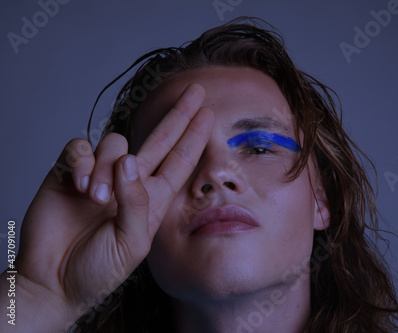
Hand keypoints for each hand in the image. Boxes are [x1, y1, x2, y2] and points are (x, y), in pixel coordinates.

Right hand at [11, 83, 213, 328]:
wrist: (54, 281)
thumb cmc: (98, 269)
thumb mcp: (130, 243)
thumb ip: (135, 202)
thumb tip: (128, 161)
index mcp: (152, 199)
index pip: (178, 161)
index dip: (194, 137)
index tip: (209, 114)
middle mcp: (130, 182)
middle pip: (159, 139)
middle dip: (178, 115)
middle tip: (196, 91)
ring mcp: (100, 174)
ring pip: (114, 143)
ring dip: (107, 166)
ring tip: (97, 198)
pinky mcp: (69, 172)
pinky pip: (79, 148)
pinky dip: (81, 162)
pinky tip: (80, 184)